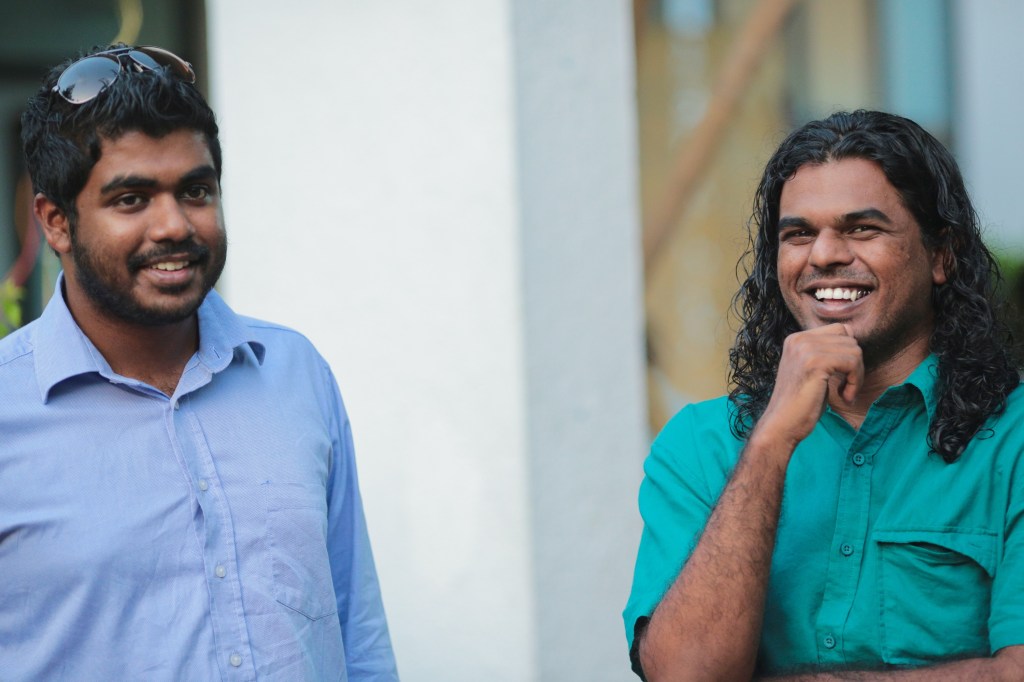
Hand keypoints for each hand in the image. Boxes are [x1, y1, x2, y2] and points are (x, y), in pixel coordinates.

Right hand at [754, 324, 863, 450]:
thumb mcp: (812, 370)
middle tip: (846, 388)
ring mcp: (806, 348)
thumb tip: (854, 342)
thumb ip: (826, 353)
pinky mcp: (815, 362)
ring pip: (854, 350)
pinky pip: (852, 363)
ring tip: (844, 394)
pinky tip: (844, 397)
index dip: (849, 352)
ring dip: (856, 376)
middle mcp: (799, 339)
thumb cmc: (800, 403)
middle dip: (855, 365)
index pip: (840, 329)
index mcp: (796, 338)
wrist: (782, 425)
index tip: (842, 376)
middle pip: (849, 338)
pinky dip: (855, 382)